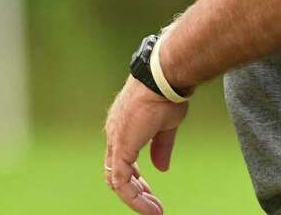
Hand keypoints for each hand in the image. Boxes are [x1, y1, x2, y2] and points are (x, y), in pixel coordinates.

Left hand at [104, 77, 187, 213]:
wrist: (163, 78)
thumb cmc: (166, 94)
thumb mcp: (165, 124)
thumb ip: (161, 147)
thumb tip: (160, 168)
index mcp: (123, 127)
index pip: (121, 159)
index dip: (136, 178)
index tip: (150, 190)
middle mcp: (114, 134)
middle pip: (117, 172)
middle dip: (136, 192)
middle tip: (153, 205)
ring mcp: (115, 141)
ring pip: (117, 180)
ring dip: (135, 199)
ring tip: (153, 211)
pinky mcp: (121, 148)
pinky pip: (121, 182)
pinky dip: (134, 198)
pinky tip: (150, 207)